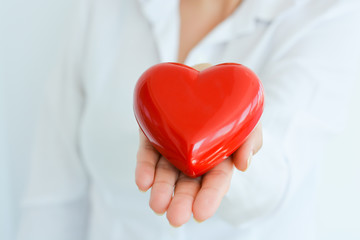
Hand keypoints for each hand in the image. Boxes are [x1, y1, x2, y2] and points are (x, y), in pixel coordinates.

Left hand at [135, 63, 262, 226]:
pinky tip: (143, 182)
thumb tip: (243, 165)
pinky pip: (148, 154)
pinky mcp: (153, 134)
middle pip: (188, 183)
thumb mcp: (247, 115)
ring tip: (157, 204)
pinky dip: (145, 168)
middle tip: (176, 218)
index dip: (209, 198)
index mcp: (218, 158)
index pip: (215, 182)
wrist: (203, 75)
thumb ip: (251, 138)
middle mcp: (194, 157)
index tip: (201, 214)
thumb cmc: (228, 101)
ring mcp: (173, 147)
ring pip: (166, 173)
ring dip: (161, 190)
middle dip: (182, 201)